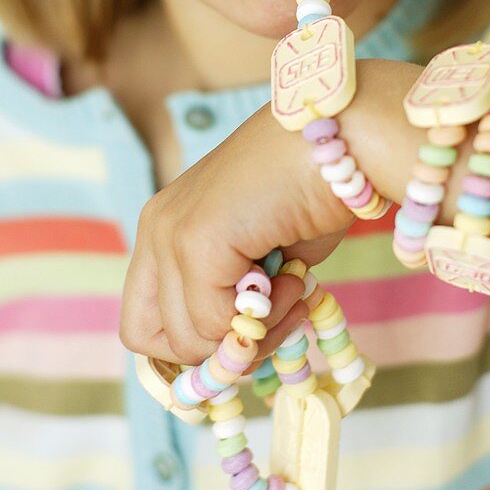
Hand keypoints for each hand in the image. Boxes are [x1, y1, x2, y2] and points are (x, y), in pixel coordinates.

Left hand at [119, 100, 355, 370]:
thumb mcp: (264, 258)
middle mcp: (157, 227)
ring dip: (253, 332)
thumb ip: (238, 299)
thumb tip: (237, 350)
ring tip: (292, 289)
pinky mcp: (195, 239)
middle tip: (273, 318)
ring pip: (190, 339)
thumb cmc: (315, 190)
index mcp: (166, 227)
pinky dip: (266, 318)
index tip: (250, 331)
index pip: (146, 323)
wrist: (343, 139)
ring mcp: (170, 232)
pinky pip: (218, 321)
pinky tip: (296, 278)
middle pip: (156, 340)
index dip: (196, 344)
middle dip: (219, 349)